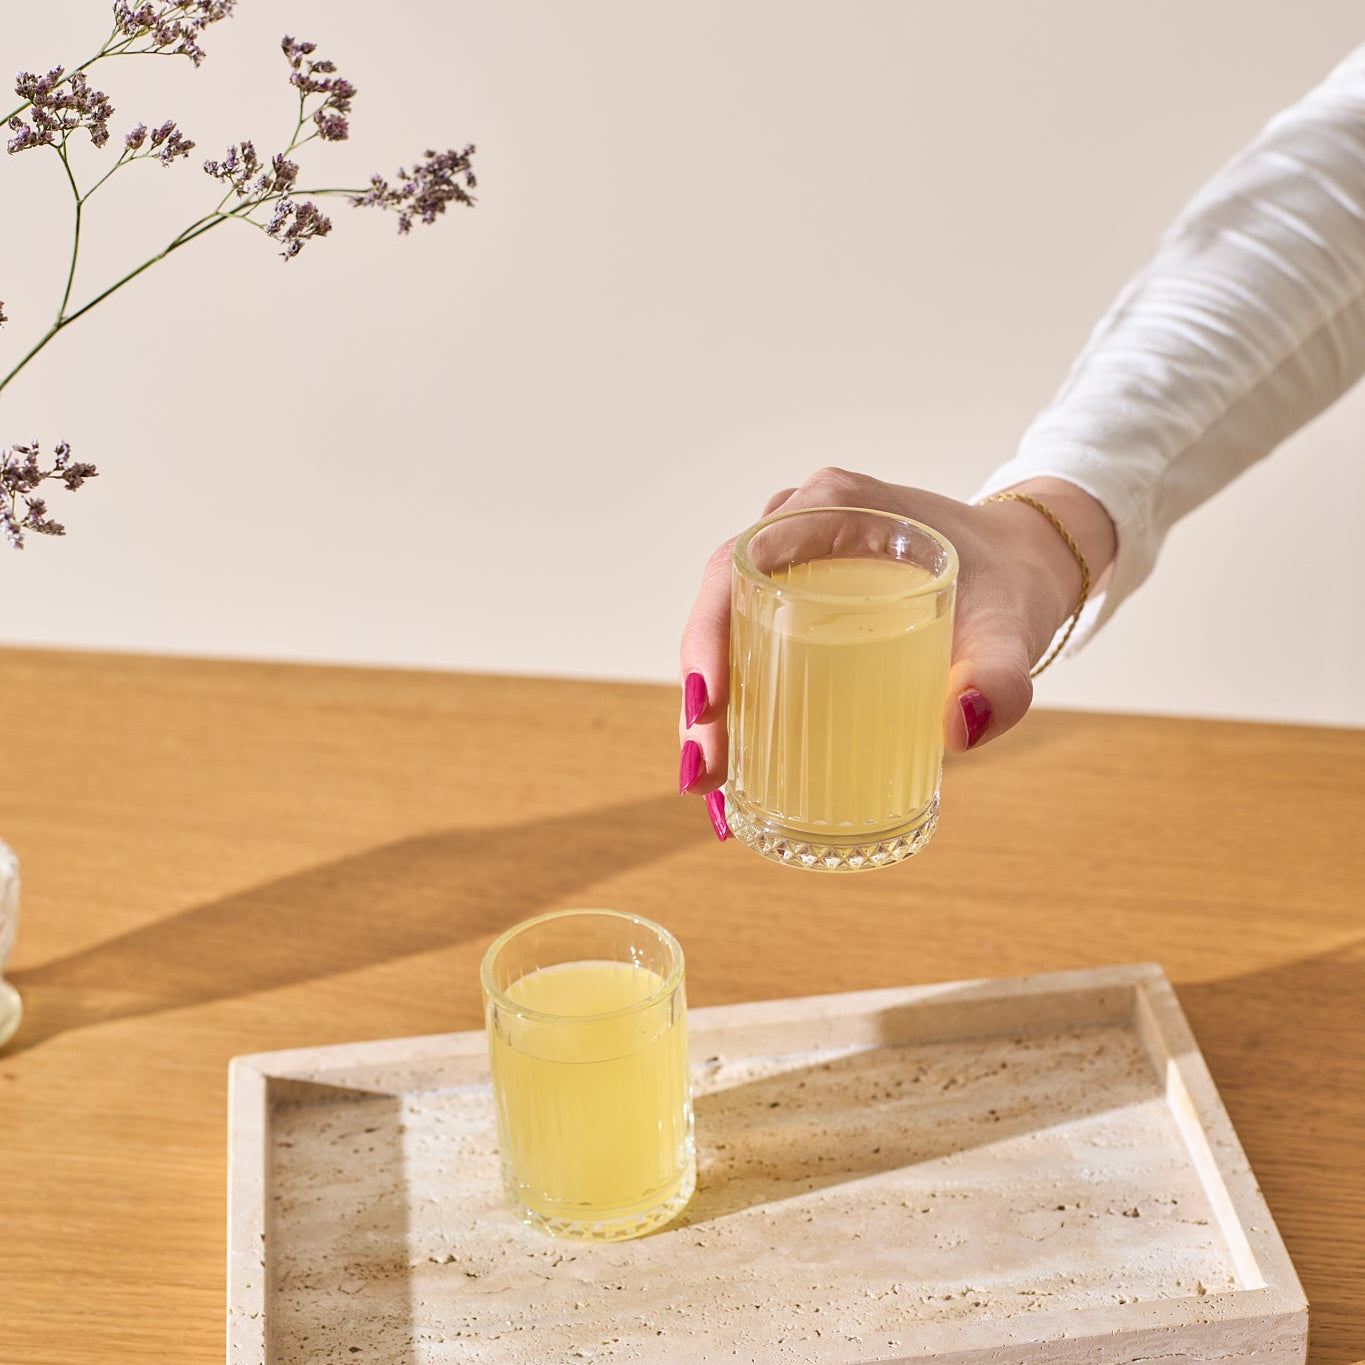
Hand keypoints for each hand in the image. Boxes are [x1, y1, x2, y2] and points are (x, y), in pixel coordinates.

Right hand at [677, 467, 1115, 819]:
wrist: (1030, 568)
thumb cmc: (1015, 585)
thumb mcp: (1013, 626)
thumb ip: (1001, 673)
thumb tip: (963, 728)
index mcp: (834, 507)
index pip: (739, 564)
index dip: (707, 633)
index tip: (708, 703)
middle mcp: (800, 528)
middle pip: (718, 607)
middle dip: (700, 696)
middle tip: (704, 774)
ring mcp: (797, 565)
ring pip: (726, 633)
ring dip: (708, 710)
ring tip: (710, 786)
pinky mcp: (804, 603)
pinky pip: (751, 647)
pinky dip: (736, 707)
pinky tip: (733, 772)